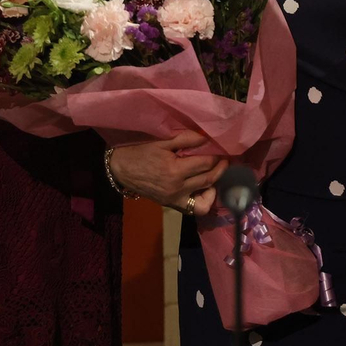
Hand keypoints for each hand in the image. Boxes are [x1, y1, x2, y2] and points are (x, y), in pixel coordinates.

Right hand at [108, 131, 224, 211]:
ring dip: (215, 185)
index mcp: (175, 170)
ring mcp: (175, 199)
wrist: (120, 169)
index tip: (222, 148)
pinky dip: (204, 200)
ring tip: (216, 173)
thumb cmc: (140, 152)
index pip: (205, 163)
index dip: (216, 155)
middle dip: (220, 168)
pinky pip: (194, 208)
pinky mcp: (172, 204)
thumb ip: (186, 139)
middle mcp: (177, 188)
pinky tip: (205, 189)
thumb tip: (207, 137)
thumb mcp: (162, 141)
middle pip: (209, 179)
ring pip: (205, 198)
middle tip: (225, 160)